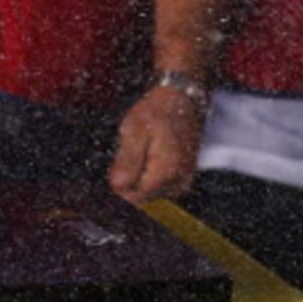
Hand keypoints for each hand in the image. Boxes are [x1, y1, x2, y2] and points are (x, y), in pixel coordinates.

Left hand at [108, 84, 205, 204]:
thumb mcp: (135, 129)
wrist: (185, 102)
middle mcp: (178, 183)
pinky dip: (148, 177)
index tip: (117, 165)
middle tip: (131, 152)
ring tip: (141, 152)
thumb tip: (117, 187)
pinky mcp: (182, 183)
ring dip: (138, 179)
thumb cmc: (158, 112)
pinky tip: (149, 157)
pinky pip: (157, 190)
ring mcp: (182, 184)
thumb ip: (127, 160)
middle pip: (140, 199)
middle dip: (129, 181)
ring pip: (148, 196)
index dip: (119, 186)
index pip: (133, 198)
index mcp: (166, 172)